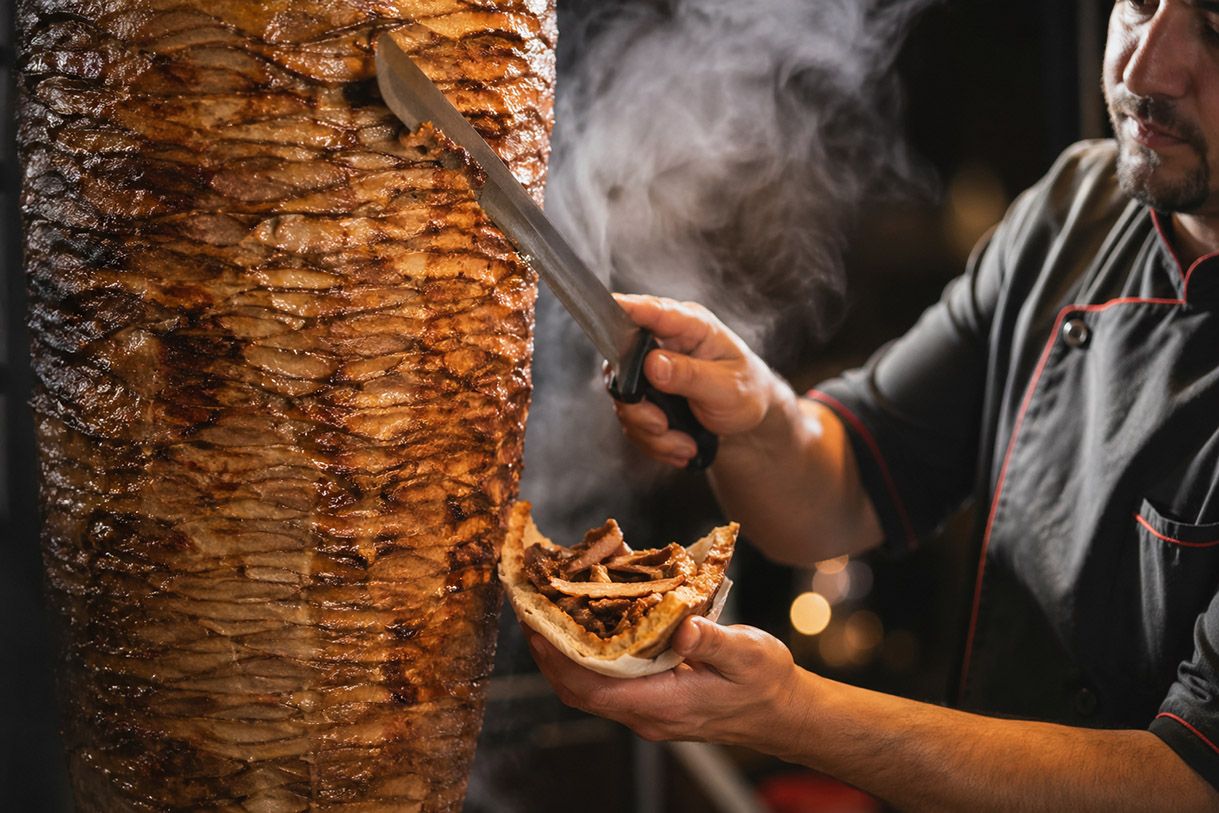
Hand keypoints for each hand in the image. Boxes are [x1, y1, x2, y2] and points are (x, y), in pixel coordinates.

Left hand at [526, 615, 807, 749]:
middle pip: (580, 690)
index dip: (559, 661)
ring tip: (549, 613)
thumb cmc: (767, 683)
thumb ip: (712, 641)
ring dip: (565, 654)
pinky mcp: (652, 699)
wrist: (784, 712)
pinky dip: (590, 655)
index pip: (593, 690)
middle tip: (530, 611)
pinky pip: (608, 681)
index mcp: (663, 705)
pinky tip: (589, 624)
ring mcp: (647, 710)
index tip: (536, 628)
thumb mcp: (747, 654)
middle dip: (549, 654)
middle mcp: (647, 713)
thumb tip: (681, 627)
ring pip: (590, 687)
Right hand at [610, 295, 783, 467]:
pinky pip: (632, 422)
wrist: (748, 423)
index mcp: (690, 326)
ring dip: (652, 432)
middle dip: (638, 404)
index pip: (654, 311)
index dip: (628, 307)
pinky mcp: (644, 396)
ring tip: (685, 445)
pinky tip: (682, 446)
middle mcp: (663, 343)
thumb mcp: (727, 387)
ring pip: (624, 400)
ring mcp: (649, 370)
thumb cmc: (746, 392)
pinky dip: (655, 442)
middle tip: (661, 425)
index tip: (609, 305)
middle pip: (621, 362)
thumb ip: (690, 375)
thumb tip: (652, 364)